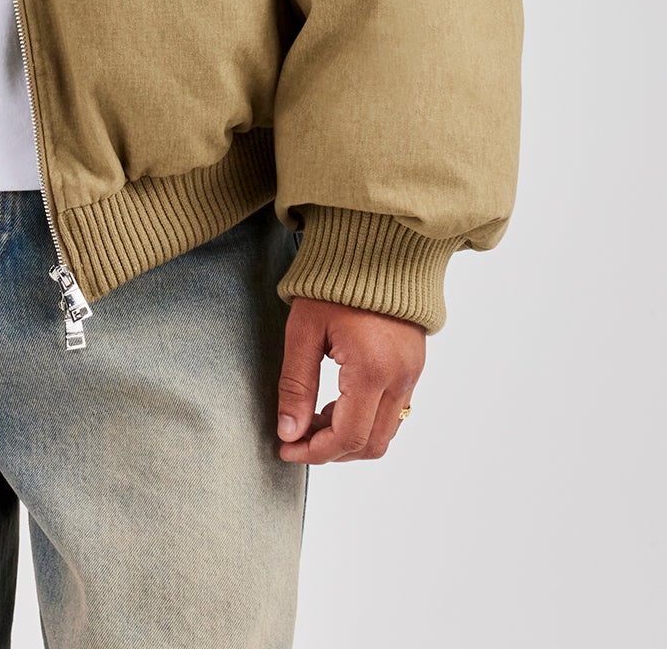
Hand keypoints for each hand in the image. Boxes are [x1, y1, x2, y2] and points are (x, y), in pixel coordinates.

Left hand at [276, 298, 423, 462]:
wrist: (374, 248)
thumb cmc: (333, 283)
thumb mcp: (303, 330)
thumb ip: (296, 385)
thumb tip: (289, 434)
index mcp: (372, 369)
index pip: (347, 437)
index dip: (314, 452)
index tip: (286, 448)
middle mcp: (400, 378)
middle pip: (370, 445)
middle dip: (332, 451)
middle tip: (297, 439)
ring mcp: (412, 374)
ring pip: (385, 434)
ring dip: (350, 438)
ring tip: (313, 420)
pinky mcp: (414, 367)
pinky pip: (394, 413)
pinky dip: (366, 421)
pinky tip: (336, 404)